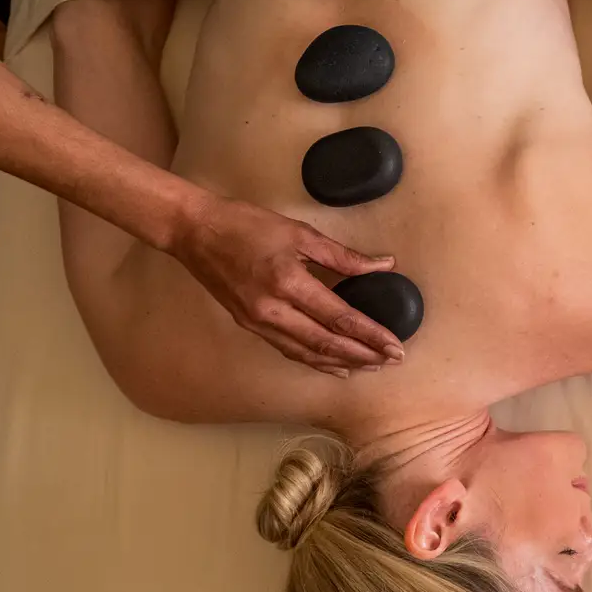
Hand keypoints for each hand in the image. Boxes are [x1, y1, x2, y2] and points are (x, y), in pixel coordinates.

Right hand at [167, 194, 407, 374]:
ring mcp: (258, 322)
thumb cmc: (247, 225)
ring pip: (307, 352)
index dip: (371, 335)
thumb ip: (343, 255)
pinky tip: (334, 364)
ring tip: (370, 366)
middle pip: (326, 343)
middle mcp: (273, 310)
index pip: (340, 318)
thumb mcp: (300, 232)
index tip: (395, 346)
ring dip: (341, 362)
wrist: (196, 232)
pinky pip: (288, 349)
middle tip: (392, 361)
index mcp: (289, 283)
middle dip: (363, 354)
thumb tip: (382, 265)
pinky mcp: (249, 325)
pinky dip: (314, 359)